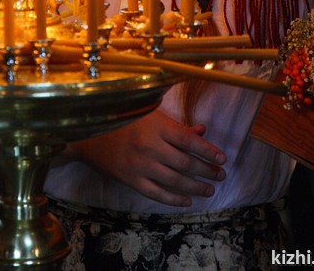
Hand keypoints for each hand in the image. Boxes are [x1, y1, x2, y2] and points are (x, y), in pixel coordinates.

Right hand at [68, 109, 225, 206]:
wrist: (90, 134)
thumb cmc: (124, 120)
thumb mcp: (151, 115)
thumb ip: (177, 125)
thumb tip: (202, 130)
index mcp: (157, 126)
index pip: (190, 140)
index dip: (208, 151)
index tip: (222, 159)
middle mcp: (150, 146)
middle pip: (186, 163)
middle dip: (207, 171)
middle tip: (220, 175)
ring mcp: (140, 165)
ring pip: (175, 181)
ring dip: (195, 187)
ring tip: (209, 189)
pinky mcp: (132, 180)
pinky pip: (157, 194)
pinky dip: (174, 199)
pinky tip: (187, 199)